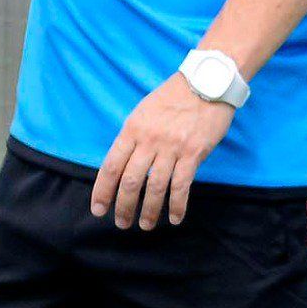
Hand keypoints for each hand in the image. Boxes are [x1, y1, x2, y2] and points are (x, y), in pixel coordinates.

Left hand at [91, 75, 236, 230]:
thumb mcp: (143, 112)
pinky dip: (176, 206)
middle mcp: (149, 140)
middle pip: (131, 181)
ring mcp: (171, 147)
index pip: (111, 166)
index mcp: (132, 129)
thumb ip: (132, 137)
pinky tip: (174, 218)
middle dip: (124, 206)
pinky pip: (181, 186)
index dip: (102, 191)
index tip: (99, 209)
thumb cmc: (174, 97)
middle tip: (122, 223)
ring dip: (149, 211)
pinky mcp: (193, 153)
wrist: (207, 82)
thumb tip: (121, 164)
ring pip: (155, 187)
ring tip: (145, 225)